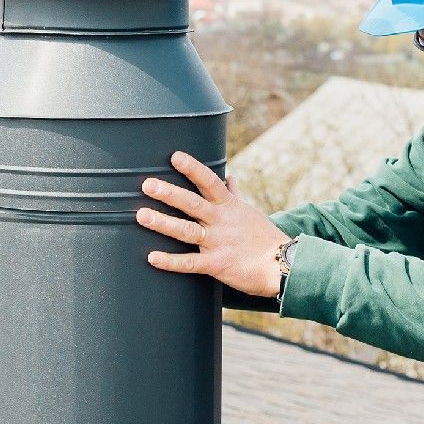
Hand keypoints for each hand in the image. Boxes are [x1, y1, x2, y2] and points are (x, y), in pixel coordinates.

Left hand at [136, 151, 289, 297]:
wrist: (282, 266)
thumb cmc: (264, 237)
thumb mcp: (250, 211)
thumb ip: (235, 194)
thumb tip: (229, 177)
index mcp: (229, 206)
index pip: (209, 182)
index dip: (192, 168)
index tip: (174, 156)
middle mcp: (221, 221)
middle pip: (193, 204)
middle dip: (169, 193)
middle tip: (147, 184)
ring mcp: (218, 243)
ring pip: (187, 231)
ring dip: (163, 223)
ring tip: (141, 215)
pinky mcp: (217, 265)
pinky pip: (190, 263)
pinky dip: (171, 261)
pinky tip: (152, 258)